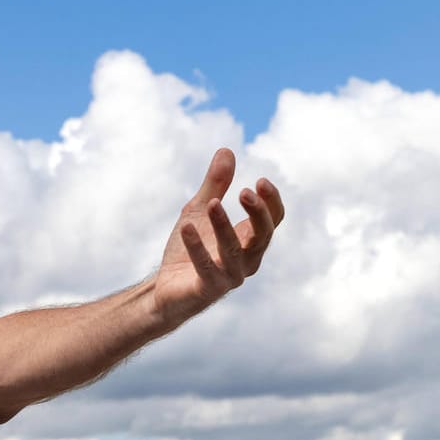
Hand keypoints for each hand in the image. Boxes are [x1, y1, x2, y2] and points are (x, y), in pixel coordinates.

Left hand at [152, 149, 284, 321]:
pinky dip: (197, 247)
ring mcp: (229, 277)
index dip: (271, 202)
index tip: (260, 181)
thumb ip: (215, 185)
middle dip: (258, 214)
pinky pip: (206, 267)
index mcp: (249, 241)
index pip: (273, 220)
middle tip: (245, 191)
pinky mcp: (207, 289)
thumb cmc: (189, 250)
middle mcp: (247, 260)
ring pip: (234, 251)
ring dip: (224, 227)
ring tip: (212, 204)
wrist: (166, 288)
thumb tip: (226, 150)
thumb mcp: (199, 210)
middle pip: (263, 236)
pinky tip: (186, 227)